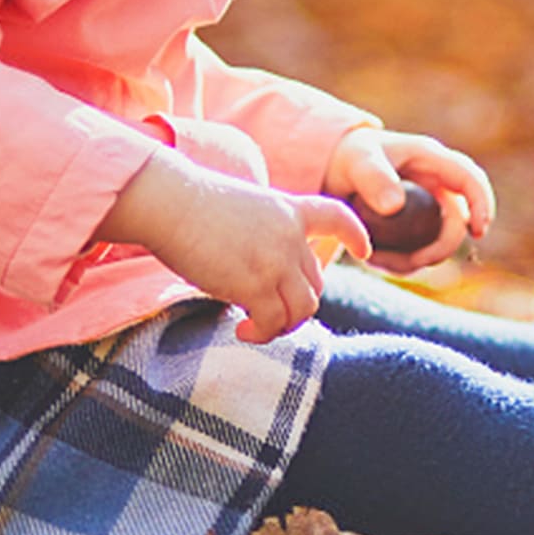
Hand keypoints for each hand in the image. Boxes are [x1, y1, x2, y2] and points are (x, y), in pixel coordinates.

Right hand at [96, 150, 371, 342]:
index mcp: (288, 209)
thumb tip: (263, 271)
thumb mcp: (244, 207)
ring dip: (282, 326)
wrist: (170, 201)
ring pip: (302, 309)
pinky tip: (241, 330)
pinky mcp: (256, 284)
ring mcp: (276, 260)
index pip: (336, 217)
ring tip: (255, 327)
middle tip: (268, 314)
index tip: (363, 251)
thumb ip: (264, 232)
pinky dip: (260, 333)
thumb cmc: (191, 203)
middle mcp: (290, 235)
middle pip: (315, 282)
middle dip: (297, 304)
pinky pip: (273, 322)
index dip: (355, 235)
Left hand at [322, 126, 495, 273]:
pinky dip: (402, 263)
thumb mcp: (357, 163)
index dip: (481, 204)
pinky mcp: (414, 228)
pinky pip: (419, 252)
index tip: (478, 233)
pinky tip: (373, 259)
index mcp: (429, 158)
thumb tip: (395, 207)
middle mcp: (435, 183)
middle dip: (442, 247)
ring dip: (417, 260)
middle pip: (458, 220)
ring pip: (439, 242)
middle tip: (414, 263)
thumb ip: (373, 179)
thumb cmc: (348, 158)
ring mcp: (426, 206)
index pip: (469, 178)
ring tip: (377, 260)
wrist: (331, 171)